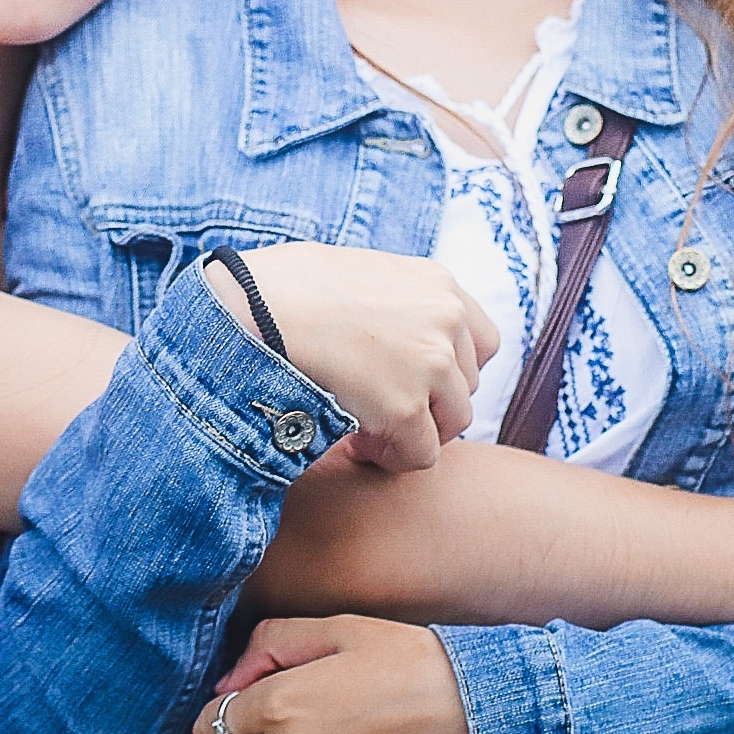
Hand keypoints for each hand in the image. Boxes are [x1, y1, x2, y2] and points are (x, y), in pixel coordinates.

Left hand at [195, 615, 475, 733]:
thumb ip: (270, 643)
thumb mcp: (339, 627)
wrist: (482, 718)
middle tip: (320, 704)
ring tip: (350, 730)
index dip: (233, 708)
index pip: (211, 725)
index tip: (258, 697)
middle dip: (267, 733)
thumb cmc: (412, 664)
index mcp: (278, 707)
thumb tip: (230, 679)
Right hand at [208, 245, 498, 472]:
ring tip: (366, 428)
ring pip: (453, 423)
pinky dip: (392, 457)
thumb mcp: (359, 276)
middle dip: (429, 404)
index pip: (482, 343)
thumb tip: (394, 338)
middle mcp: (447, 319)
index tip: (410, 381)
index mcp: (437, 283)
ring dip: (413, 432)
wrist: (252, 306)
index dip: (449, 371)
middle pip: (467, 386)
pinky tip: (355, 441)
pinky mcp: (407, 406)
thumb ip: (396, 305)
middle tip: (378, 409)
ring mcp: (432, 362)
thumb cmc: (285, 288)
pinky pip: (422, 455)